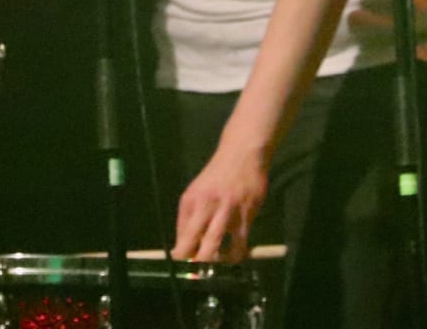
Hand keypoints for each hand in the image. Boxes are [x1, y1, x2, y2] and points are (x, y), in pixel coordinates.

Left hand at [172, 143, 268, 263]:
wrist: (241, 154)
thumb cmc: (218, 174)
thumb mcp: (197, 190)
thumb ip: (191, 214)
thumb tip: (184, 241)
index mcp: (189, 200)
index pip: (180, 233)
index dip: (180, 253)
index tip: (182, 265)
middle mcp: (204, 205)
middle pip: (192, 241)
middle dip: (191, 261)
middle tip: (195, 273)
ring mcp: (225, 210)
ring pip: (213, 244)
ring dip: (211, 261)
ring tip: (213, 269)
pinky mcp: (245, 214)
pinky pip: (239, 242)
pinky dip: (236, 254)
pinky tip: (234, 257)